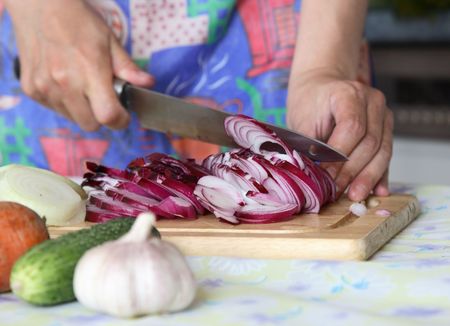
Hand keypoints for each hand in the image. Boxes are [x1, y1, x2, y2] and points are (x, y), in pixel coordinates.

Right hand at [6, 0, 153, 130]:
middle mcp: (64, 83)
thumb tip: (148, 84)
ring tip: (82, 86)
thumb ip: (128, 68)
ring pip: (72, 118)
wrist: (39, 6)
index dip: (120, 120)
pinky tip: (65, 82)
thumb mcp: (109, 41)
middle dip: (101, 117)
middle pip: (90, 125)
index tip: (124, 115)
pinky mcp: (30, 89)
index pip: (108, 116)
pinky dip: (64, 103)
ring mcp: (44, 88)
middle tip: (104, 99)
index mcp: (89, 71)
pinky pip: (54, 109)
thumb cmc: (79, 21)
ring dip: (82, 110)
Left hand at [287, 68, 393, 200]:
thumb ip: (311, 146)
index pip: (352, 127)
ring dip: (368, 177)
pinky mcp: (386, 128)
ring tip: (355, 195)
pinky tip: (377, 191)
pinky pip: (386, 154)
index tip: (326, 175)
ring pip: (382, 151)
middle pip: (370, 142)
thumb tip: (315, 177)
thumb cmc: (309, 105)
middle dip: (353, 171)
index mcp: (348, 93)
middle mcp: (372, 101)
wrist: (320, 88)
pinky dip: (380, 174)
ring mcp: (383, 114)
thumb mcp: (302, 122)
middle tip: (337, 190)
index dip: (340, 155)